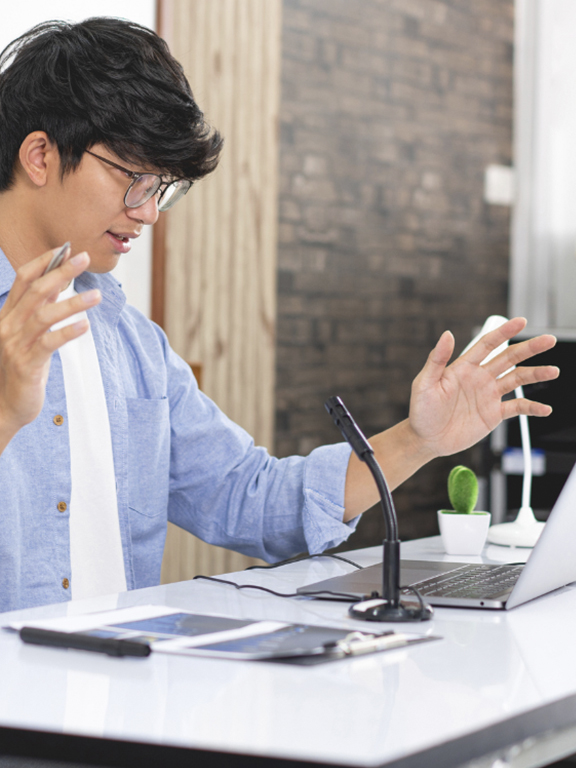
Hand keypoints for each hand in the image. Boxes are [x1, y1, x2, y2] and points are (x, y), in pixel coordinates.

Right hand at [0, 246, 100, 448]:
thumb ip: (39, 311)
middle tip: (84, 259)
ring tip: (96, 295)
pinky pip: (49, 343)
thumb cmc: (19, 370)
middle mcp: (7, 326)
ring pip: (45, 315)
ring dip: (73, 302)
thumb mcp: (28, 335)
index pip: (24, 280)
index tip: (65, 248)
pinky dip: (68, 332)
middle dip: (61, 272)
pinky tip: (85, 325)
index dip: (44, 262)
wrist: (4, 406)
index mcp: (6, 315)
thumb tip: (57, 285)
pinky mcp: (27, 365)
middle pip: (36, 291)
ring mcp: (15, 345)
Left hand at [408, 317, 558, 457]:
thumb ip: (436, 360)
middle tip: (548, 340)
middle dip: (529, 348)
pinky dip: (532, 407)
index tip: (520, 321)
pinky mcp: (493, 414)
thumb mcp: (424, 384)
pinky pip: (517, 408)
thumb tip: (447, 334)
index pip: (487, 344)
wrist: (426, 439)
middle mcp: (480, 378)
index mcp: (464, 367)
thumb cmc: (421, 410)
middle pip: (509, 358)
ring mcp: (489, 395)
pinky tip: (545, 408)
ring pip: (517, 380)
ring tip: (553, 371)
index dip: (504, 332)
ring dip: (536, 374)